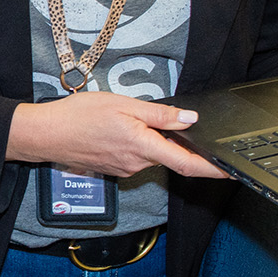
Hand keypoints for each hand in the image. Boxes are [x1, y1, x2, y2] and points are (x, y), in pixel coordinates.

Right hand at [6, 92, 229, 179]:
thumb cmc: (79, 116)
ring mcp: (126, 169)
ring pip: (151, 154)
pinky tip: (118, 129)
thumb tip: (190, 119)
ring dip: (150, 139)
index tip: (231, 171)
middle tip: (154, 116)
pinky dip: (137, 143)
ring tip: (125, 118)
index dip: (213, 169)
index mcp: (143, 146)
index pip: (187, 163)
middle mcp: (137, 164)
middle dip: (172, 139)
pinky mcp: (116, 168)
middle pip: (169, 155)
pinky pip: (136, 156)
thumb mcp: (123, 105)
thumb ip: (159, 115)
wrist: (46, 135)